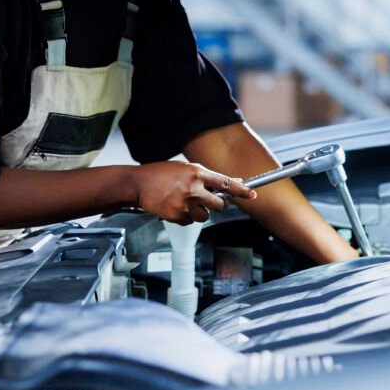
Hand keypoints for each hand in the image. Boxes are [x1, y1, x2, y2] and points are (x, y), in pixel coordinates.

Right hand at [132, 161, 254, 224]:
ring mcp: (185, 204)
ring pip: (205, 216)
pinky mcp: (177, 216)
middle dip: (219, 204)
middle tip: (211, 200)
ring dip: (200, 211)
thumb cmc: (161, 173)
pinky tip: (175, 206)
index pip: (225, 183)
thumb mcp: (186, 169)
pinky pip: (190, 221)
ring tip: (185, 201)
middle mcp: (193, 189)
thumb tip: (231, 181)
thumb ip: (208, 177)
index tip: (252, 194)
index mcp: (197, 173)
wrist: (138, 184)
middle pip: (219, 205)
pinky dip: (186, 216)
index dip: (241, 190)